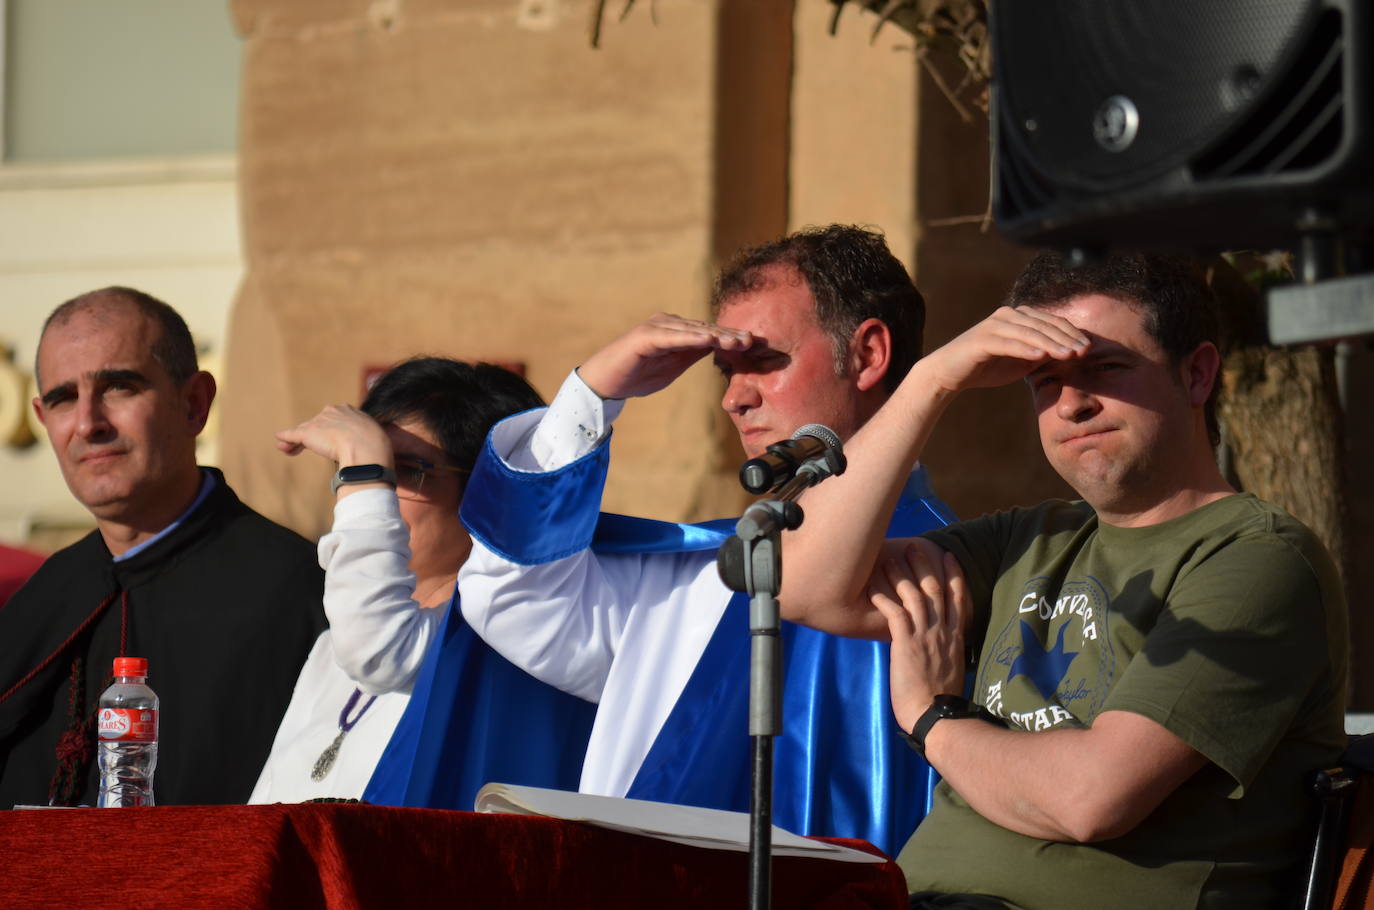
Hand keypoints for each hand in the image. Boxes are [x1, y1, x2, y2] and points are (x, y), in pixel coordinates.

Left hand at [275, 405, 392, 467]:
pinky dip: (285, 439)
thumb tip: (373, 455)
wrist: (367, 447)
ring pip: (304, 431)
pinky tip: (280, 442)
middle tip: (311, 448)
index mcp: (349, 411)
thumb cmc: (375, 447)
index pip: (333, 419)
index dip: (330, 431)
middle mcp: (332, 411)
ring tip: (292, 450)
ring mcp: (319, 422)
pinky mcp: (308, 432)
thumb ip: (366, 442)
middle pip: (316, 424)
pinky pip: (292, 435)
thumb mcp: (373, 440)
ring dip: (296, 442)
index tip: (331, 441)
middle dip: (312, 436)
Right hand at [577, 312, 753, 399]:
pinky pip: (672, 337)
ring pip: (693, 330)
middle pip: (705, 328)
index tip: (754, 343)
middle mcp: (668, 324)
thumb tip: (717, 348)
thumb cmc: (638, 375)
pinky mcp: (645, 337)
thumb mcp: (673, 366)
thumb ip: (692, 354)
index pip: (709, 333)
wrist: (606, 383)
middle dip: (730, 335)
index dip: (731, 338)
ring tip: (738, 341)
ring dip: (716, 336)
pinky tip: (708, 340)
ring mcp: (656, 328)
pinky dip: (691, 338)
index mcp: (676, 331)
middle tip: (754, 340)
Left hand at [869, 541, 969, 732]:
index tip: (950, 557)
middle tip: (915, 546)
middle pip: (935, 589)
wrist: (936, 716)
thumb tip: (937, 649)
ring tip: (887, 559)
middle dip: (925, 565)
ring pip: (914, 596)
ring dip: (899, 575)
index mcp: (956, 638)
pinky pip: (894, 613)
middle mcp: (943, 632)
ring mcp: (926, 636)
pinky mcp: (907, 644)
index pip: (959, 599)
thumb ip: (945, 653)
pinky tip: (871, 586)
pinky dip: (883, 597)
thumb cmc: (939, 701)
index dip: (954, 576)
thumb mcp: (950, 670)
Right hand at [922, 306, 1090, 394]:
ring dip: (1051, 343)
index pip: (1052, 322)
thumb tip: (1070, 352)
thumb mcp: (1021, 361)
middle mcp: (1008, 315)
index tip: (1089, 348)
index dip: (1072, 334)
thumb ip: (1042, 353)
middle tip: (1085, 351)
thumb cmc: (987, 367)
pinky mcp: (982, 339)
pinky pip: (1008, 343)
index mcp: (1019, 317)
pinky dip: (1025, 348)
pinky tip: (1040, 355)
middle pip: (1044, 324)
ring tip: (1069, 355)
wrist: (949, 373)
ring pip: (1029, 332)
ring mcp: (994, 325)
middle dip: (1066, 338)